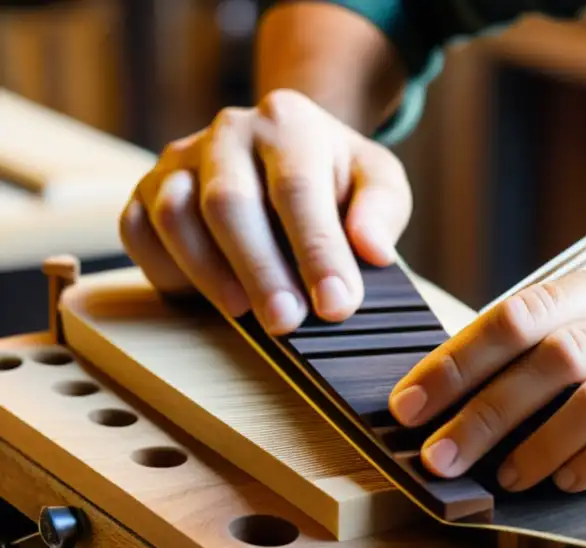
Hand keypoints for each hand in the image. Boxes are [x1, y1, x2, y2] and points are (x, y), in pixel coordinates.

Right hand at [119, 89, 411, 334]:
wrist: (290, 154)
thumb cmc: (337, 179)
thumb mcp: (378, 181)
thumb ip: (381, 209)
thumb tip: (373, 249)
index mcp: (287, 122)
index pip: (296, 189)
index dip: (316, 251)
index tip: (336, 304)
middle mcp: (228, 133)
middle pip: (229, 203)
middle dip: (260, 270)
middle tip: (287, 322)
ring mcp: (180, 161)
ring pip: (175, 215)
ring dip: (208, 273)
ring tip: (244, 315)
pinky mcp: (146, 191)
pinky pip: (139, 231)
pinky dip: (165, 269)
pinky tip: (204, 299)